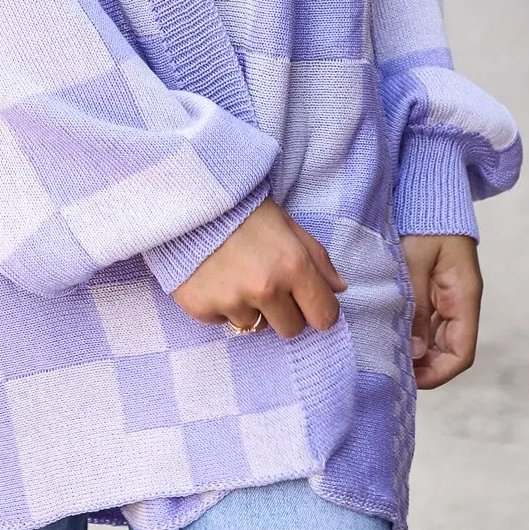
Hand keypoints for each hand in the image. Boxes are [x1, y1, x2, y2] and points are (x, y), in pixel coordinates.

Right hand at [172, 197, 345, 339]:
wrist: (189, 200)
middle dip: (283, 311)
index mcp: (294, 266)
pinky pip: (222, 321)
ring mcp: (233, 301)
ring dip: (249, 307)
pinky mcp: (202, 307)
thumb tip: (339, 289)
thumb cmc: (244, 210)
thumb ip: (317, 258)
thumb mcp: (288, 224)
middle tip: (265, 283)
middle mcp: (266, 288)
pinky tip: (214, 278)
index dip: (317, 308)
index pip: (324, 317)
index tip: (306, 300)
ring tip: (235, 274)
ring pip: (254, 326)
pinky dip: (220, 305)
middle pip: (291, 329)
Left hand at [401, 234, 481, 387]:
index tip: (410, 379)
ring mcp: (447, 297)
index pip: (462, 353)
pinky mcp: (432, 289)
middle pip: (448, 351)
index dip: (439, 373)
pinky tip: (390, 335)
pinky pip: (426, 322)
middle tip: (390, 371)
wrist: (428, 190)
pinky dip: (412, 333)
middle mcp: (460, 302)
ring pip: (436, 339)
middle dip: (424, 366)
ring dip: (416, 351)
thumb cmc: (425, 221)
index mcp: (464, 296)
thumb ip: (416, 306)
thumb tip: (416, 351)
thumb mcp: (415, 261)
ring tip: (386, 357)